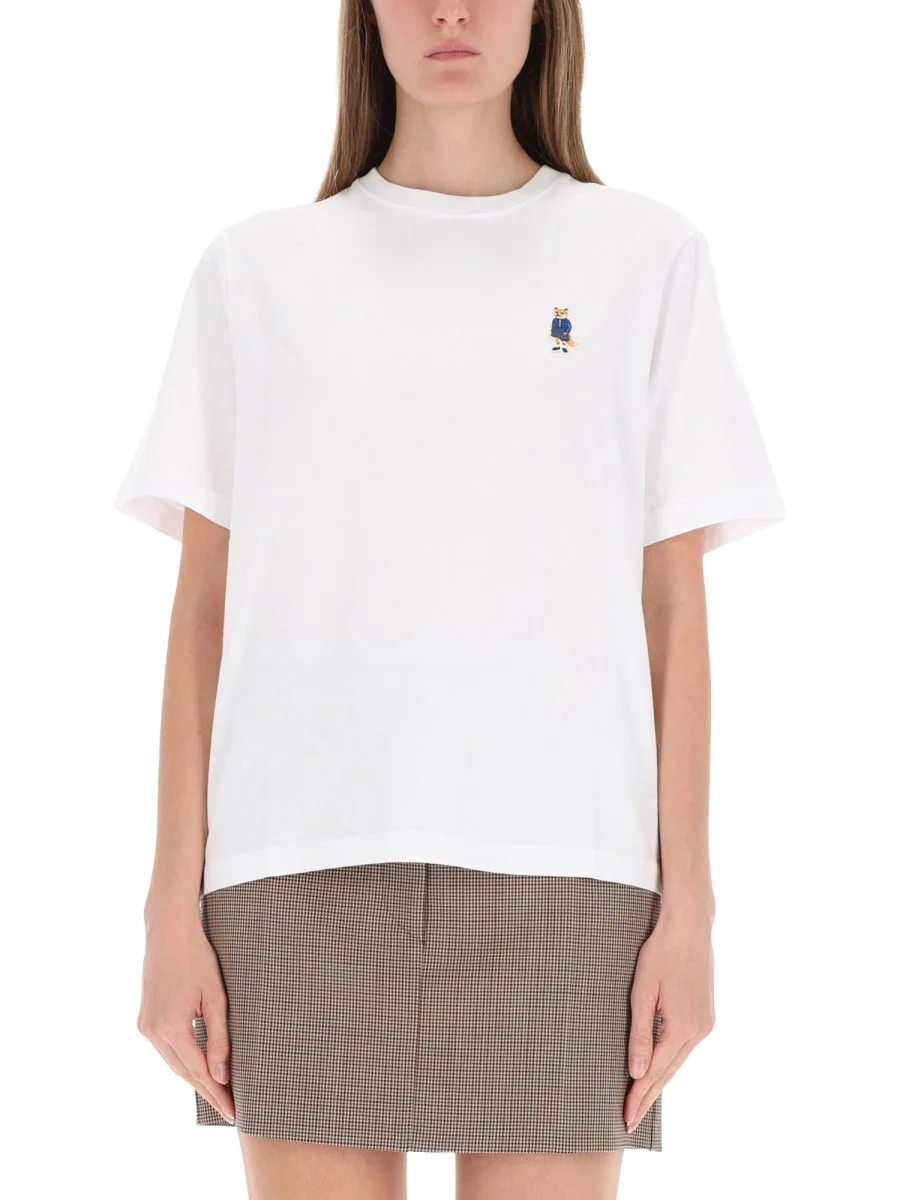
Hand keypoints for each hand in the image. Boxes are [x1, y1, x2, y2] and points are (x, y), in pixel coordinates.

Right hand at [137, 909, 234, 1122]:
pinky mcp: (145, 1019)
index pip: (198, 1072)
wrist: (169, 931)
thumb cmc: (197, 957)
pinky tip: (199, 1068)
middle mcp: (152, 1032)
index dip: (217, 1093)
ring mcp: (145, 1026)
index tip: (233, 1112)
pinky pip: (167, 1050)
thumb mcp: (216, 997)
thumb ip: (218, 1037)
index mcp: (170, 1028)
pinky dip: (184, 1061)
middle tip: (230, 1110)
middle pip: (184, 1072)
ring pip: (174, 1063)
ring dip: (195, 1078)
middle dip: (208, 1091)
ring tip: (218, 1094)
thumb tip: (221, 1075)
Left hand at [624, 906, 714, 1132]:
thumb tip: (636, 1072)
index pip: (655, 1071)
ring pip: (677, 1061)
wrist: (689, 927)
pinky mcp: (706, 1015)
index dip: (639, 1095)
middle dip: (648, 1096)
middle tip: (630, 1121)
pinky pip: (684, 1047)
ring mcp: (705, 1024)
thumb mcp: (642, 991)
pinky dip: (670, 1061)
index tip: (625, 1117)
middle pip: (668, 1072)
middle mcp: (699, 1031)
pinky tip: (659, 1069)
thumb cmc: (660, 953)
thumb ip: (639, 1033)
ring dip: (660, 1081)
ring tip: (641, 1101)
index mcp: (683, 1027)